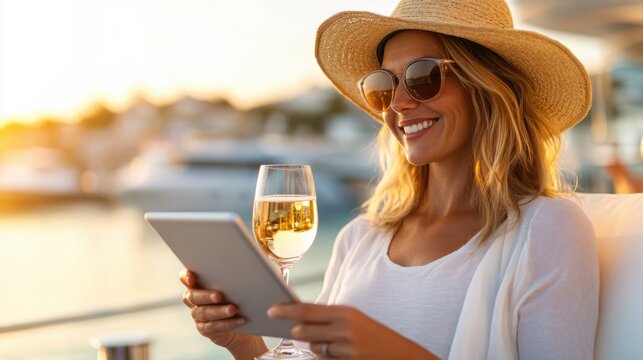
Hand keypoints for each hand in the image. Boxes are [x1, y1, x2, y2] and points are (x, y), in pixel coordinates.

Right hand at [179, 269, 265, 355]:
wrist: (247, 320)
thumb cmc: (242, 295)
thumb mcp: (237, 282)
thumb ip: (234, 273)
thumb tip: (248, 259)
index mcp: (199, 284)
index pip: (185, 277)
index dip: (186, 276)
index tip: (192, 276)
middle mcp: (194, 299)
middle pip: (192, 296)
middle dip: (205, 295)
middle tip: (219, 295)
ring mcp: (198, 315)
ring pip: (203, 313)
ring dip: (219, 311)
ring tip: (234, 309)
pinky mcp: (205, 329)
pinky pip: (213, 327)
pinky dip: (227, 323)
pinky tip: (240, 320)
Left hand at [267, 303, 436, 359]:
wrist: (403, 356)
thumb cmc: (375, 337)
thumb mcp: (356, 320)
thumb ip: (330, 320)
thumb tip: (300, 321)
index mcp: (346, 312)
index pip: (307, 310)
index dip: (286, 310)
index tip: (271, 310)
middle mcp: (345, 329)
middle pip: (304, 331)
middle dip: (298, 333)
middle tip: (295, 330)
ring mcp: (347, 349)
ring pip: (314, 348)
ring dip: (317, 347)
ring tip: (335, 344)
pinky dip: (327, 359)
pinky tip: (341, 355)